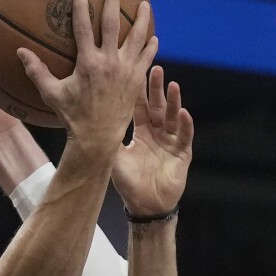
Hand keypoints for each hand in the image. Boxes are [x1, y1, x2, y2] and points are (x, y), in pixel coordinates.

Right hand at [19, 0, 156, 148]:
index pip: (83, 26)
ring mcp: (126, 70)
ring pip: (138, 36)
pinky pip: (147, 57)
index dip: (82, 6)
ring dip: (143, 18)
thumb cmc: (73, 116)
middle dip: (114, 3)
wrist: (97, 138)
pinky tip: (154, 37)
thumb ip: (36, 71)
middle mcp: (109, 61)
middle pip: (113, 23)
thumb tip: (20, 52)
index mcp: (87, 62)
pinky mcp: (136, 80)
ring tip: (146, 4)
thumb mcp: (52, 94)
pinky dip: (151, 46)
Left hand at [113, 67, 193, 215]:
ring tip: (172, 84)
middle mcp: (157, 134)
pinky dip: (185, 124)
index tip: (134, 73)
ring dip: (174, 101)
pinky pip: (185, 136)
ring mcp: (171, 142)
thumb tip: (90, 119)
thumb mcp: (115, 157)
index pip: (140, 108)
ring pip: (174, 117)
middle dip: (157, 89)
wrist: (145, 206)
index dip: (139, 92)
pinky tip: (184, 112)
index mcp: (141, 133)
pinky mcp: (183, 153)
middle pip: (158, 106)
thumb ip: (109, 137)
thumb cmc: (129, 184)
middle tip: (155, 68)